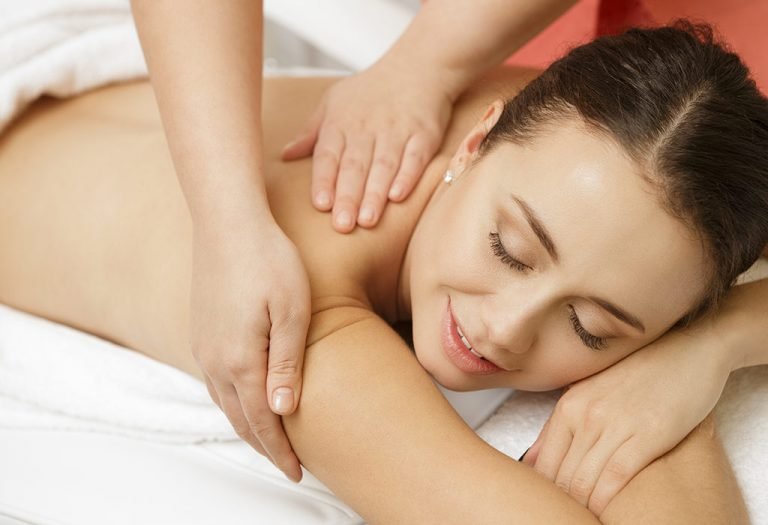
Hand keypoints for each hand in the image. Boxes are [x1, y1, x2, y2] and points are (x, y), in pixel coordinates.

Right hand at [190, 219, 310, 481]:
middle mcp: (215, 360)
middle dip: (264, 445)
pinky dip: (233, 401)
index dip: (280, 451)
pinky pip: (216, 381)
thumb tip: (282, 412)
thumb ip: (286, 364)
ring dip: (246, 425)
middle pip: (239, 418)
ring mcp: (203, 345)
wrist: (227, 221)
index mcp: (240, 360)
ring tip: (269, 439)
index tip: (297, 472)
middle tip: (287, 465)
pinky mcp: (202, 330)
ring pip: (224, 402)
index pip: (262, 422)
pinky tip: (245, 398)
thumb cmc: (268, 260)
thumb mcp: (291, 311)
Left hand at [282, 60, 453, 231]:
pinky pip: (415, 157)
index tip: (321, 204)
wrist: (419, 66)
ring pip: (383, 166)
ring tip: (367, 220)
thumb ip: (311, 133)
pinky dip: (407, 176)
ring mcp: (396, 131)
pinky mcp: (423, 135)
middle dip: (348, 196)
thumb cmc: (370, 90)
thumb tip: (285, 156)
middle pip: (355, 166)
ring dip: (375, 194)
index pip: (328, 155)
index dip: (324, 180)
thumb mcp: (334, 102)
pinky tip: (398, 197)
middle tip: (343, 225)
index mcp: (340, 122)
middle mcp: (367, 128)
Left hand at [522, 323, 731, 515]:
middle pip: (562, 475)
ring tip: (588, 515)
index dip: (546, 490)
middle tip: (570, 512)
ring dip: (583, 505)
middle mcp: (586, 414)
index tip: (554, 502)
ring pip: (584, 481)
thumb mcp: (591, 393)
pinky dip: (606, 501)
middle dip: (564, 500)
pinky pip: (615, 478)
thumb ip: (561, 427)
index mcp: (569, 405)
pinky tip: (606, 511)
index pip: (543, 461)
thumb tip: (531, 461)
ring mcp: (615, 424)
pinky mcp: (646, 435)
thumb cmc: (642, 373)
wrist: (690, 351)